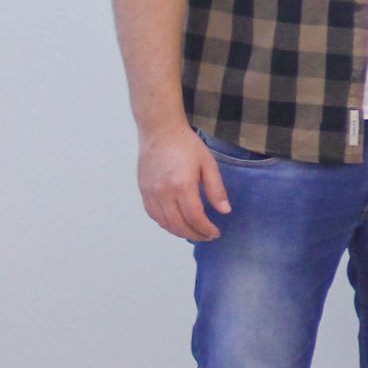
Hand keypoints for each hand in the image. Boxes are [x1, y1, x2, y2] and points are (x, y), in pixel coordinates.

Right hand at [137, 125, 230, 241]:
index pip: (194, 217)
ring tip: (194, 232)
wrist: (160, 131)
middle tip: (207, 236)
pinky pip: (153, 214)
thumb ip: (216, 190)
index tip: (215, 233)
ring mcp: (150, 192)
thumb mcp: (208, 164)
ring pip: (163, 222)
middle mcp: (163, 192)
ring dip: (179, 232)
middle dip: (194, 234)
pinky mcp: (143, 190)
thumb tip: (224, 211)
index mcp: (182, 185)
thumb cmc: (186, 145)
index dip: (205, 229)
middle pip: (178, 224)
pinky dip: (165, 223)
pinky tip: (176, 223)